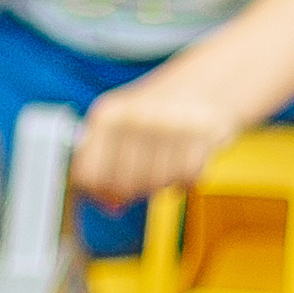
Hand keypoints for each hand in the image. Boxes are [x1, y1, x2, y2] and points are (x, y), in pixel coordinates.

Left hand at [71, 68, 242, 209]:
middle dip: (134, 191)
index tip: (110, 195)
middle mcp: (134, 117)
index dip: (99, 193)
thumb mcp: (120, 127)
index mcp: (106, 116)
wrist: (205, 84)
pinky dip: (186, 180)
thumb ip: (105, 167)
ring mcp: (168, 124)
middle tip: (145, 177)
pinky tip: (185, 160)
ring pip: (156, 184)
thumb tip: (111, 208)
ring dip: (162, 184)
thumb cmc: (154, 116)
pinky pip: (187, 180)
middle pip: (124, 186)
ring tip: (167, 161)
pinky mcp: (201, 133)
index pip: (89, 175)